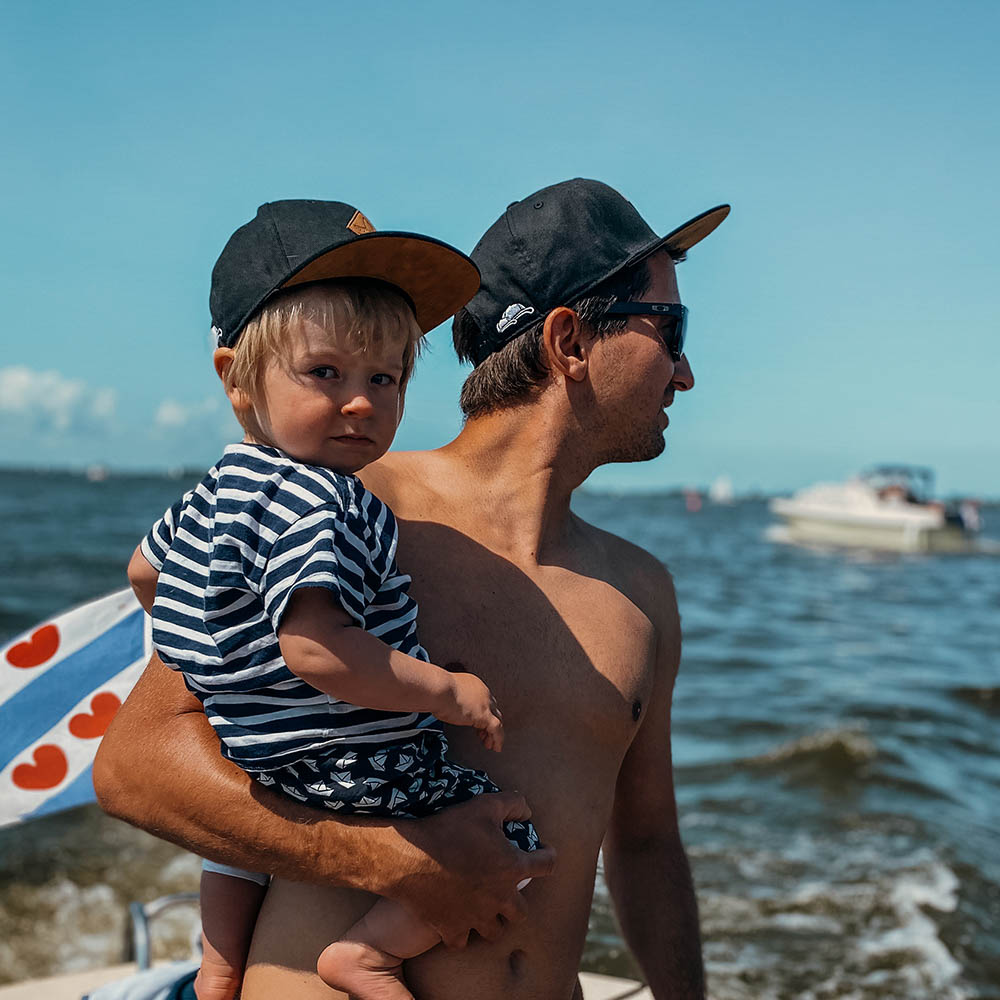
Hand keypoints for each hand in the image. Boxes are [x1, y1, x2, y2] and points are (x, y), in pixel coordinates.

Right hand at [386, 792, 555, 947]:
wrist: (411, 858)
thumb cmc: (450, 829)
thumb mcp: (485, 805)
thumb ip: (513, 804)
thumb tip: (527, 811)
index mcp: (512, 868)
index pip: (546, 865)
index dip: (548, 856)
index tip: (544, 852)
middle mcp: (500, 898)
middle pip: (521, 911)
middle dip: (517, 900)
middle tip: (506, 887)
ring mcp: (476, 917)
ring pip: (496, 931)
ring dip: (493, 921)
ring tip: (485, 909)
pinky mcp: (452, 929)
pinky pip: (462, 941)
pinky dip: (461, 933)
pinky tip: (457, 922)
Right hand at [434, 672, 503, 751]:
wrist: (438, 688)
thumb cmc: (436, 688)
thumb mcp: (446, 692)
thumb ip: (449, 699)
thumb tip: (443, 706)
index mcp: (474, 685)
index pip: (484, 701)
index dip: (481, 713)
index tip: (477, 723)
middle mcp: (483, 693)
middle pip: (492, 710)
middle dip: (488, 723)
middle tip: (483, 734)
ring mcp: (485, 704)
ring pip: (496, 720)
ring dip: (493, 734)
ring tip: (489, 744)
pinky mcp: (484, 715)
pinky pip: (496, 730)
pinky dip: (498, 739)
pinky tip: (496, 747)